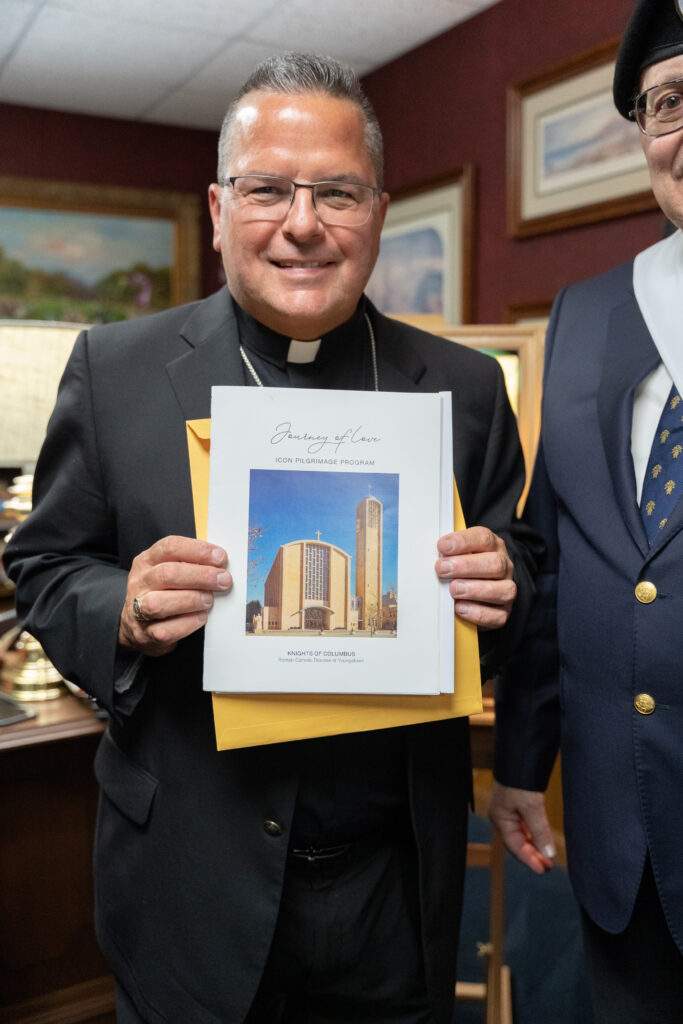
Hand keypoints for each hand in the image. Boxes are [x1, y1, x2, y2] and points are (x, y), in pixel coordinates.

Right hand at [118, 536, 231, 656]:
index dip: (198, 550)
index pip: (170, 547)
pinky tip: (201, 617)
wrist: (137, 625)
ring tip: (209, 600)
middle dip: (201, 576)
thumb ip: (191, 564)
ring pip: (160, 603)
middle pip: (167, 574)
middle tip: (223, 580)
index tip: (221, 557)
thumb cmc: (162, 592)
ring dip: (192, 600)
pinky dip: (188, 623)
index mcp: (147, 561)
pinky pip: (166, 630)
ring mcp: (138, 609)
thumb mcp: (170, 569)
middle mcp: (140, 582)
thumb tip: (222, 565)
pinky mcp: (145, 633)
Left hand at [435, 526, 515, 628]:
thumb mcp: (456, 553)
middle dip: (466, 566)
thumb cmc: (462, 569)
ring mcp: (506, 590)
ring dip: (475, 590)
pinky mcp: (503, 613)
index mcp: (492, 546)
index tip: (442, 546)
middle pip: (495, 564)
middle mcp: (503, 567)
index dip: (463, 542)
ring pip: (503, 590)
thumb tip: (432, 554)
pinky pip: (497, 616)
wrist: (477, 594)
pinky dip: (478, 613)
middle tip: (443, 569)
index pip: (484, 538)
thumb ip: (447, 552)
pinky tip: (460, 608)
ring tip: (453, 589)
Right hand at [489, 781, 555, 874]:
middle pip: (517, 842)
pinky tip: (543, 840)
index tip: (544, 870)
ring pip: (522, 834)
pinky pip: (525, 825)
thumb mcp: (531, 806)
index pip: (514, 846)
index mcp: (500, 818)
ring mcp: (509, 810)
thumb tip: (549, 854)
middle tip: (549, 867)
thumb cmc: (520, 780)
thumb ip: (540, 831)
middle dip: (533, 855)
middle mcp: (502, 816)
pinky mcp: (517, 804)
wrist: (518, 755)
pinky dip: (535, 834)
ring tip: (548, 857)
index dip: (529, 859)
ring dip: (535, 846)